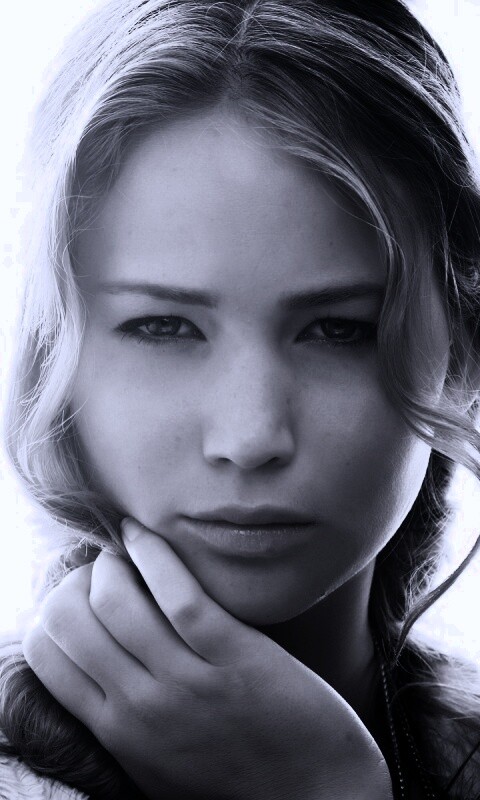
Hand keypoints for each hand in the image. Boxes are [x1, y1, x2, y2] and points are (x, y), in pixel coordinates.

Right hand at [23, 518, 392, 799]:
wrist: (313, 793)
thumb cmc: (232, 772)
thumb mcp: (155, 759)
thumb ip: (118, 719)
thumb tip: (87, 669)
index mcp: (117, 731)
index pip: (47, 655)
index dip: (52, 611)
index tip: (79, 594)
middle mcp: (142, 707)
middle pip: (72, 621)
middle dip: (77, 580)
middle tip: (103, 566)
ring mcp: (188, 681)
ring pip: (118, 601)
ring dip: (112, 563)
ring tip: (124, 551)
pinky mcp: (234, 655)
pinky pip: (179, 594)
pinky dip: (153, 554)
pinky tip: (143, 535)